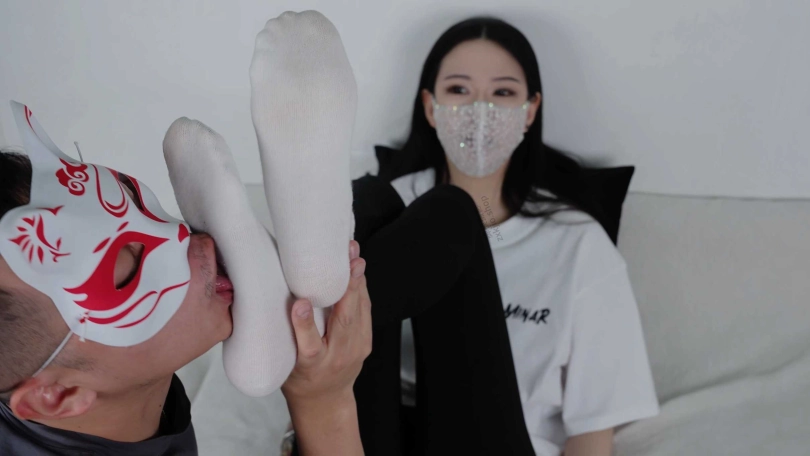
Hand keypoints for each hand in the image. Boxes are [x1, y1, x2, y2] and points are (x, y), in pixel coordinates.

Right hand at [282, 240, 370, 406]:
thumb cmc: (298, 377)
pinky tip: (357, 269)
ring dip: (358, 281)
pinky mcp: (366, 341)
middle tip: (350, 259)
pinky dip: (361, 288)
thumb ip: (278, 335)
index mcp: (310, 366)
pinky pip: (365, 310)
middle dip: (348, 288)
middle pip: (344, 322)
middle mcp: (336, 357)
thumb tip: (256, 300)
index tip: (300, 303)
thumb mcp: (283, 361)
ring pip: (359, 312)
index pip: (307, 346)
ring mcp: (355, 349)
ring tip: (354, 254)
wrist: (325, 400)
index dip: (303, 324)